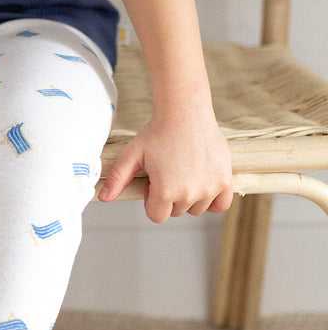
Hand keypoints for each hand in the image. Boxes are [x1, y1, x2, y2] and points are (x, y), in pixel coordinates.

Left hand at [97, 110, 232, 222]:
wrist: (185, 113)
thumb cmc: (156, 133)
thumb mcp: (131, 155)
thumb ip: (117, 179)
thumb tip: (103, 198)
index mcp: (166, 191)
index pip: (157, 216)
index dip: (151, 200)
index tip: (152, 181)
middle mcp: (190, 193)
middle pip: (176, 212)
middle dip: (168, 197)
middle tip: (167, 171)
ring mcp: (210, 188)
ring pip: (196, 209)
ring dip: (189, 197)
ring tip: (182, 171)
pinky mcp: (225, 180)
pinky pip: (220, 205)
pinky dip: (212, 199)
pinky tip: (202, 182)